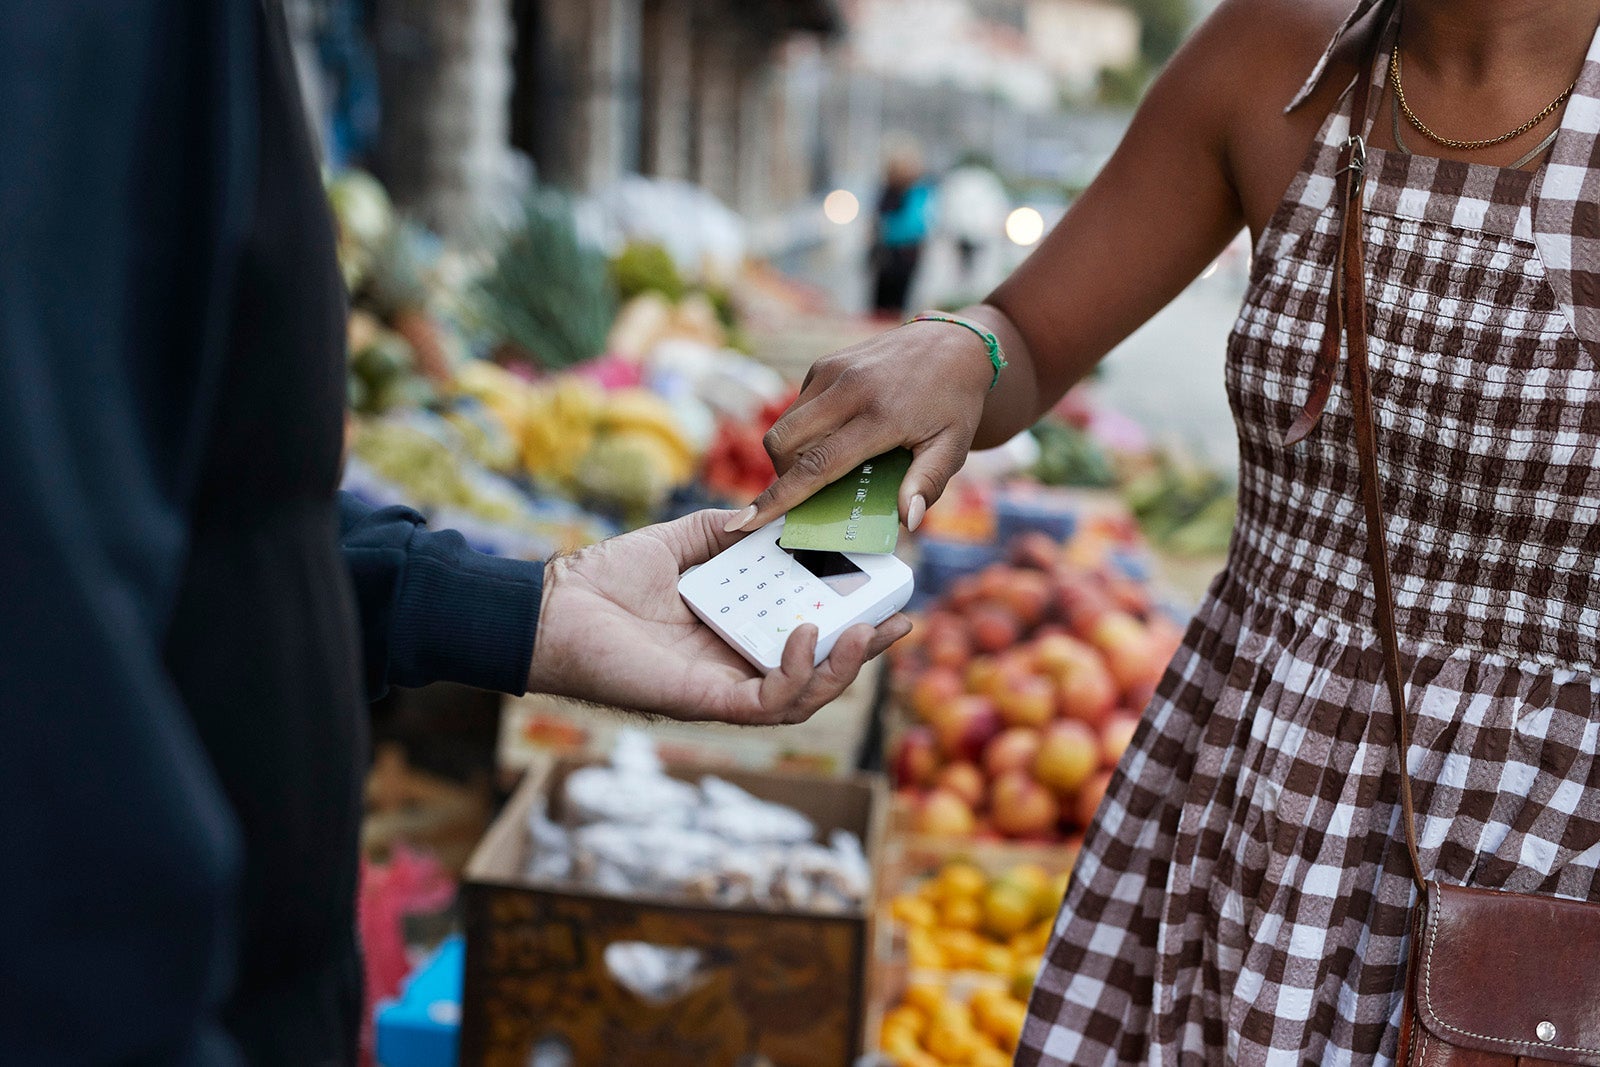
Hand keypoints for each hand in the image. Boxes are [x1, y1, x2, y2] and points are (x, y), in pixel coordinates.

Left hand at [526, 509, 912, 723]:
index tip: (886, 589)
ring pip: (804, 696)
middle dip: (865, 649)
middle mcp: (735, 662)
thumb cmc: (603, 579)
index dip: (851, 617)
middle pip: (817, 669)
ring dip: (843, 668)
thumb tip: (769, 510)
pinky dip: (798, 673)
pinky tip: (810, 634)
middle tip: (902, 620)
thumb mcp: (680, 541)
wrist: (552, 607)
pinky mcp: (706, 700)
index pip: (807, 630)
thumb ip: (725, 529)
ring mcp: (723, 685)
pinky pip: (768, 702)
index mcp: (734, 628)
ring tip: (869, 632)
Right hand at [732, 317, 1000, 534]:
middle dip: (782, 477)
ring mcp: (833, 371)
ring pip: (785, 425)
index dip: (779, 497)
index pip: (816, 465)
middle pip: (783, 444)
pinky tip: (839, 434)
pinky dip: (806, 430)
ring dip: (793, 454)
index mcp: (880, 416)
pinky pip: (799, 406)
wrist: (954, 344)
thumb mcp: (953, 447)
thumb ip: (928, 483)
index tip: (746, 521)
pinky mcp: (826, 363)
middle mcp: (849, 389)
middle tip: (809, 494)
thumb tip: (907, 520)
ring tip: (828, 465)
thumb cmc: (955, 403)